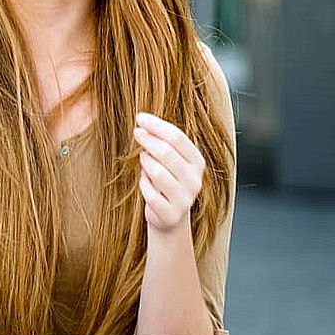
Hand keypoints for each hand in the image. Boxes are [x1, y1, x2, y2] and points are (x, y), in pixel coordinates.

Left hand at [133, 112, 205, 232]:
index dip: (157, 126)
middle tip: (137, 133)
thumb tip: (143, 123)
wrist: (170, 217)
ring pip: (157, 172)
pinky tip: (144, 182)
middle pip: (167, 152)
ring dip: (145, 162)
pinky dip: (143, 184)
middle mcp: (195, 180)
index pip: (178, 138)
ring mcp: (185, 199)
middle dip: (148, 139)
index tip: (140, 118)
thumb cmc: (166, 182)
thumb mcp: (170, 160)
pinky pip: (150, 193)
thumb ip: (163, 143)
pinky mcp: (171, 214)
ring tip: (143, 159)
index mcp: (197, 162)